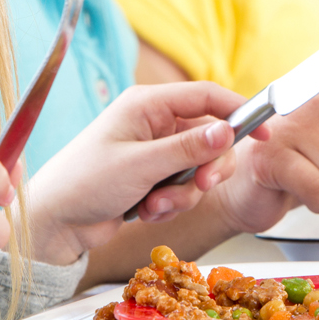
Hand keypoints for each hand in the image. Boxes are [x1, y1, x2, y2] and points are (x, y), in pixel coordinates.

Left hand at [26, 82, 248, 263]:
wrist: (53, 223)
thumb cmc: (84, 183)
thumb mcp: (141, 165)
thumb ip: (187, 149)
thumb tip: (227, 132)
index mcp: (148, 104)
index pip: (207, 95)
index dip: (239, 112)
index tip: (265, 133)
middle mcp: (153, 122)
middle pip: (209, 138)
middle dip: (206, 168)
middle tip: (200, 187)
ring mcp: (153, 151)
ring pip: (197, 168)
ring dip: (183, 194)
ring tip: (154, 205)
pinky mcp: (151, 177)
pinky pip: (182, 188)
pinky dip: (170, 204)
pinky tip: (144, 211)